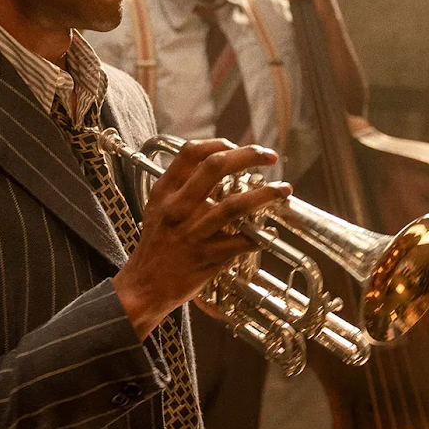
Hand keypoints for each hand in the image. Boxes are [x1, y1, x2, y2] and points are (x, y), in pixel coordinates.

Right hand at [114, 140, 290, 338]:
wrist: (144, 285)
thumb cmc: (157, 245)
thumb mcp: (159, 208)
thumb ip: (183, 187)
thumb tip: (219, 164)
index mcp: (165, 192)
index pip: (191, 153)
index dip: (218, 143)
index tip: (237, 145)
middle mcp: (178, 208)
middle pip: (216, 167)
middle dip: (249, 156)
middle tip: (269, 156)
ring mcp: (193, 233)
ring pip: (234, 205)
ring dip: (265, 195)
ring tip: (283, 189)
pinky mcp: (207, 257)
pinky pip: (240, 243)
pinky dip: (259, 237)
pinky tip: (269, 233)